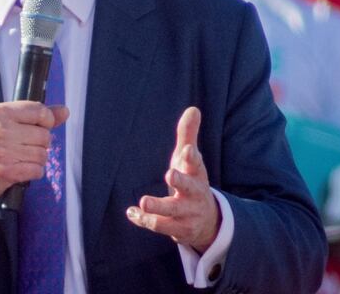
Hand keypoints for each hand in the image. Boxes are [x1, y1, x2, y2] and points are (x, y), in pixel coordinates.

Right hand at [0, 101, 68, 216]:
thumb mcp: (6, 122)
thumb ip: (36, 116)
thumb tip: (64, 111)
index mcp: (0, 112)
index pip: (40, 111)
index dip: (46, 122)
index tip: (38, 128)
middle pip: (44, 136)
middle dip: (39, 145)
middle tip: (23, 149)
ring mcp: (1, 151)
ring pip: (42, 155)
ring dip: (36, 161)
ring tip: (20, 160)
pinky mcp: (5, 171)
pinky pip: (37, 170)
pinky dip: (33, 173)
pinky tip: (20, 171)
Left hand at [126, 107, 220, 252]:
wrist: (208, 222)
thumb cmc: (192, 182)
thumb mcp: (190, 160)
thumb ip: (188, 135)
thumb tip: (193, 109)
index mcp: (197, 175)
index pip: (196, 164)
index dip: (191, 157)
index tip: (187, 149)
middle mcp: (194, 194)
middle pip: (189, 188)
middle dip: (180, 181)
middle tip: (170, 174)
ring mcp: (187, 214)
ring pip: (171, 212)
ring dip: (158, 208)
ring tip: (143, 201)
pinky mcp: (177, 230)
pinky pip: (159, 226)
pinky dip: (144, 220)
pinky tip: (131, 213)